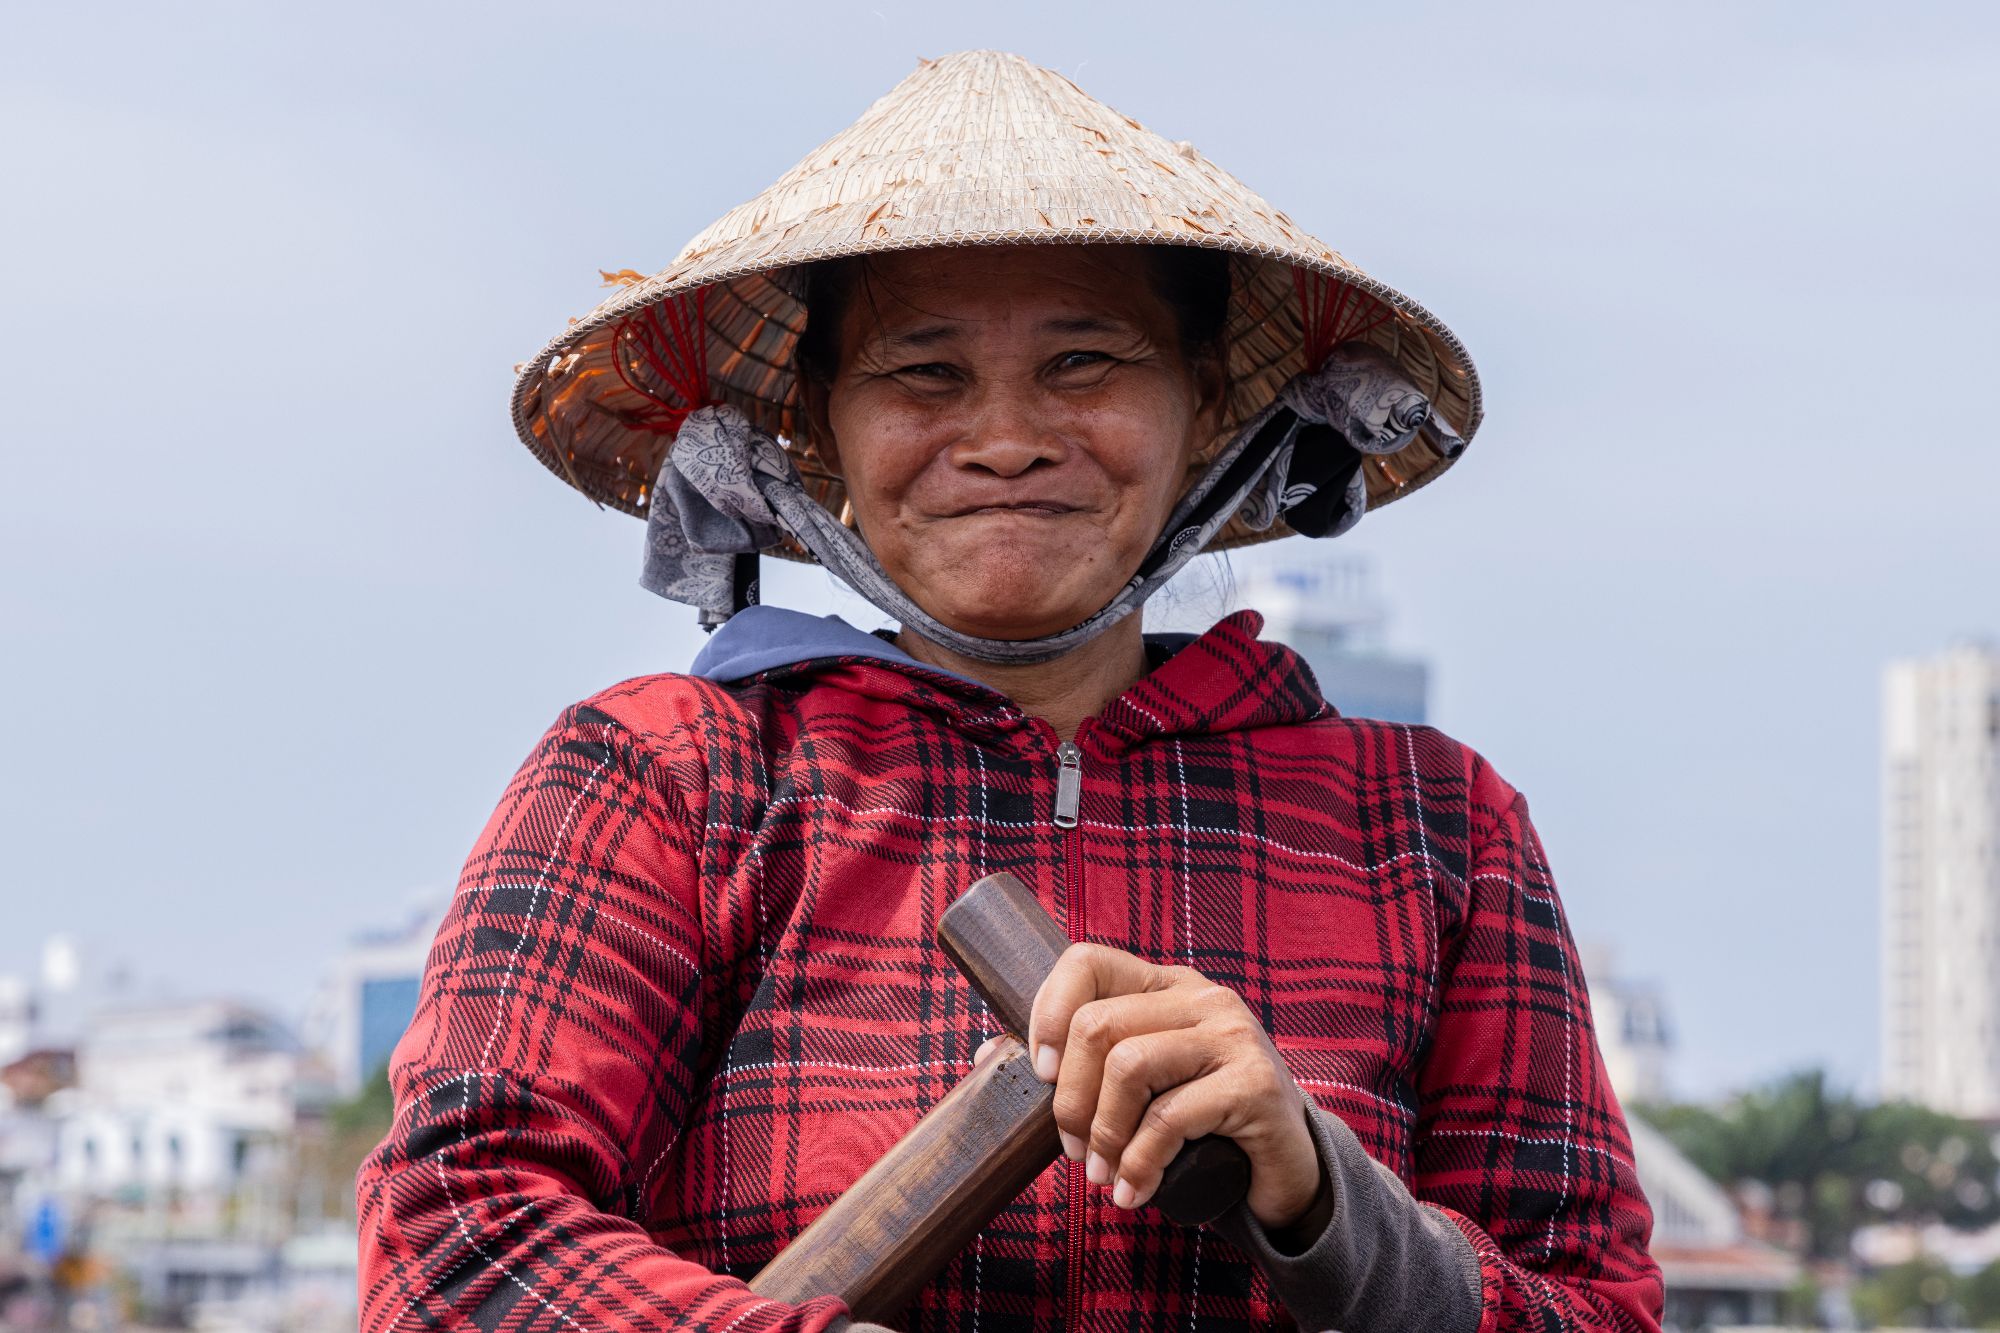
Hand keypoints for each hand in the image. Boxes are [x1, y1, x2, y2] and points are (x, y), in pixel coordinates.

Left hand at [979, 942, 1320, 1229]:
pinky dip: (1139, 1163)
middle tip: (1072, 1152)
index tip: (1039, 1074)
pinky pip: (1171, 1118)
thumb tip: (991, 1055)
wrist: (1285, 1169)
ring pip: (1130, 1066)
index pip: (1087, 962)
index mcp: (1164, 985)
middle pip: (1098, 1024)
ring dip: (1102, 1135)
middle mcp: (1201, 997)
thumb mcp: (1141, 1086)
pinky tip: (1132, 1191)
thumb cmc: (1198, 1125)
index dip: (1047, 1012)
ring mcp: (1233, 1036)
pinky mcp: (1256, 1084)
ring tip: (1100, 1176)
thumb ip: (1081, 1067)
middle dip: (1069, 1099)